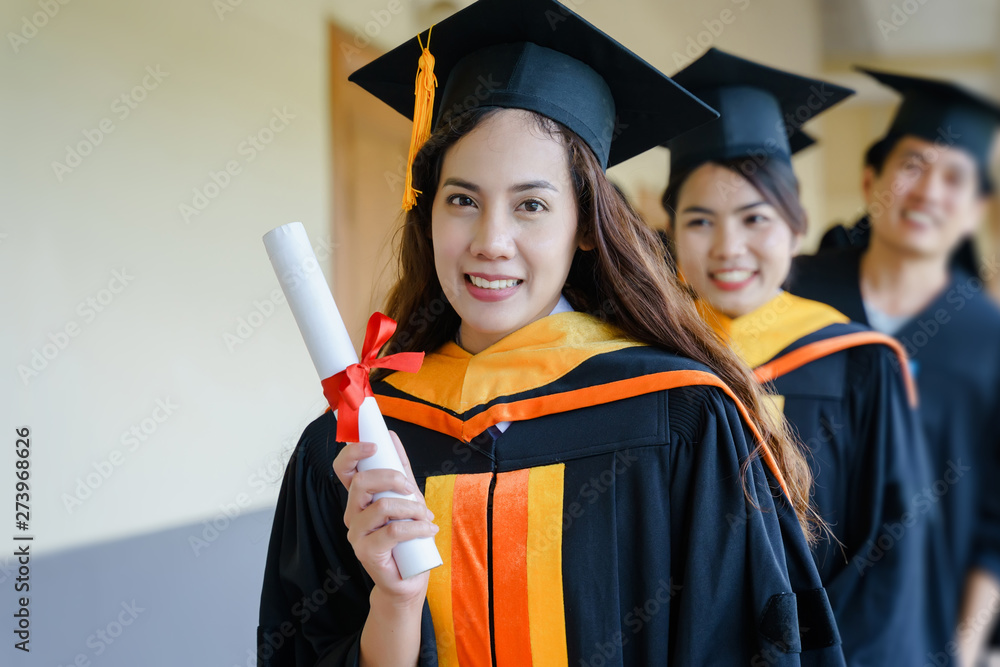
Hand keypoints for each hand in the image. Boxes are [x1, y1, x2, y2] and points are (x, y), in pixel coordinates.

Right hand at [333, 431, 436, 601]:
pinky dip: (416, 527)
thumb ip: (398, 469)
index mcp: (358, 498)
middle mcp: (351, 513)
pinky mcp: (366, 552)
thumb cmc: (407, 537)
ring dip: (411, 508)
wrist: (409, 578)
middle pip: (362, 482)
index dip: (353, 453)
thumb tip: (391, 436)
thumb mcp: (406, 498)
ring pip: (381, 507)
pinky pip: (393, 531)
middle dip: (392, 478)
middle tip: (412, 489)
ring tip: (427, 516)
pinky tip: (428, 529)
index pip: (343, 469)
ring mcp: (356, 534)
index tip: (374, 445)